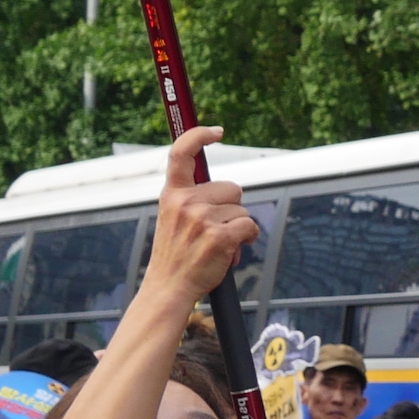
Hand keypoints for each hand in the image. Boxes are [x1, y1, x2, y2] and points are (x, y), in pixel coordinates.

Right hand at [147, 126, 259, 301]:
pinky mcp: (219, 236)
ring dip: (238, 227)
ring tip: (218, 243)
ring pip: (242, 210)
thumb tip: (226, 189)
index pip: (181, 153)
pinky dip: (248, 238)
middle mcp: (185, 202)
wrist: (169, 287)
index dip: (199, 136)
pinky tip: (232, 249)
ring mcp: (202, 219)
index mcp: (171, 194)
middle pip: (232, 188)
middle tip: (215, 229)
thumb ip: (191, 198)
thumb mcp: (173, 217)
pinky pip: (250, 227)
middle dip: (232, 208)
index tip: (217, 131)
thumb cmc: (176, 255)